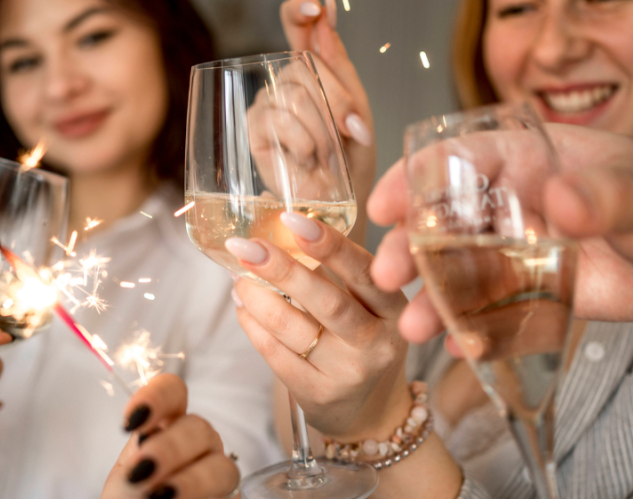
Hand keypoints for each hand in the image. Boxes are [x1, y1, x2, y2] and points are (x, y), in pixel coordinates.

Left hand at [101, 374, 239, 498]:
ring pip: (220, 466)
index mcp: (165, 424)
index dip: (156, 397)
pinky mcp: (228, 496)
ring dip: (193, 480)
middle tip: (142, 471)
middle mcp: (194, 442)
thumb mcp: (124, 482)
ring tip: (163, 496)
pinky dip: (206, 496)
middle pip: (198, 427)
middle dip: (170, 448)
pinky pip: (230, 493)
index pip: (172, 392)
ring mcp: (215, 471)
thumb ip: (137, 467)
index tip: (132, 419)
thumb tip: (146, 463)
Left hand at [226, 213, 409, 442]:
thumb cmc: (364, 342)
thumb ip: (338, 271)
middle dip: (281, 270)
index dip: (330, 245)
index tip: (294, 220)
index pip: (363, 272)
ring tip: (239, 278)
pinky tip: (243, 308)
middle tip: (246, 247)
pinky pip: (275, 355)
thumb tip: (282, 229)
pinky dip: (252, 327)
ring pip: (293, 329)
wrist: (372, 412)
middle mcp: (377, 342)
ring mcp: (348, 372)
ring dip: (257, 298)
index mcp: (394, 308)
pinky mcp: (318, 395)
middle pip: (327, 302)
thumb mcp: (370, 306)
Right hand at [280, 0, 375, 243]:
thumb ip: (338, 63)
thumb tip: (325, 10)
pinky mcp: (255, 129)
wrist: (343, 202)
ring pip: (295, 95)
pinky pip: (279, 120)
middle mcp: (285, 82)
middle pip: (304, 65)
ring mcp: (267, 104)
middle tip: (350, 131)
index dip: (300, 9)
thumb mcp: (357, 105)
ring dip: (323, 130)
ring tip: (329, 154)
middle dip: (337, 101)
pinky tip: (307, 159)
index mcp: (312, 68)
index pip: (295, 24)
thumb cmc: (353, 156)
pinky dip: (303, 143)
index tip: (317, 6)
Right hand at [368, 124, 632, 343]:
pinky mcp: (527, 291)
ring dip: (430, 298)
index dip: (411, 180)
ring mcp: (512, 248)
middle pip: (442, 219)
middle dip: (409, 248)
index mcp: (523, 158)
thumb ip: (605, 192)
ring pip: (458, 270)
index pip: (454, 159)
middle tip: (387, 275)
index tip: (384, 207)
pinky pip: (490, 309)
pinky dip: (472, 329)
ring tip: (413, 326)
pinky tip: (459, 345)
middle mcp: (506, 202)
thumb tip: (559, 197)